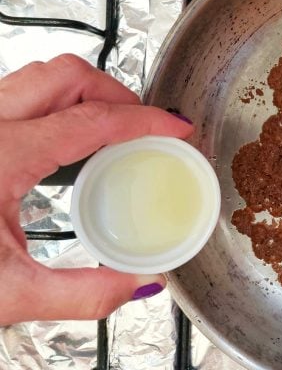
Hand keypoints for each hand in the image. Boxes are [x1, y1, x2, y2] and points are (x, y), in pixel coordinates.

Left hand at [0, 54, 193, 325]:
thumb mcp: (9, 295)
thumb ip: (85, 294)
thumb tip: (139, 285)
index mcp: (1, 156)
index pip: (92, 119)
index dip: (145, 119)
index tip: (176, 128)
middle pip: (65, 74)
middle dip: (116, 91)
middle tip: (144, 124)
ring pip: (40, 77)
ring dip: (86, 94)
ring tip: (114, 129)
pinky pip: (21, 97)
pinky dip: (59, 106)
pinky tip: (69, 143)